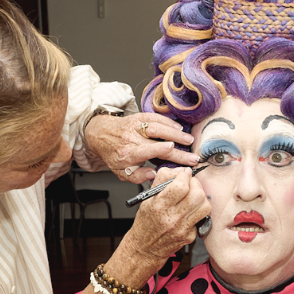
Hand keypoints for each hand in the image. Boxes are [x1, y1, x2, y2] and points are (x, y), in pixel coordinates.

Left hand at [85, 113, 199, 183]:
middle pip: (157, 141)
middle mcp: (132, 138)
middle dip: (177, 148)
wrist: (101, 134)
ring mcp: (136, 126)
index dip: (159, 149)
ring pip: (157, 127)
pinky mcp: (139, 117)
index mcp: (127, 153)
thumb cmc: (113, 154)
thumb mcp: (120, 172)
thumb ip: (137, 176)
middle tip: (192, 156)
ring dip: (175, 133)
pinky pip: (155, 118)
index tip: (172, 150)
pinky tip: (179, 128)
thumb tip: (153, 175)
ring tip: (189, 140)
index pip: (145, 150)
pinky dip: (168, 122)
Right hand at [113, 167, 210, 279]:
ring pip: (205, 206)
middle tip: (190, 184)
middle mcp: (172, 218)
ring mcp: (183, 228)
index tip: (184, 174)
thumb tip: (178, 170)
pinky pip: (201, 218)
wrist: (145, 248)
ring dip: (201, 198)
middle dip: (196, 185)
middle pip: (197, 195)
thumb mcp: (147, 199)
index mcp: (159, 206)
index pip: (181, 186)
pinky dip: (197, 212)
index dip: (185, 175)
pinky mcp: (190, 236)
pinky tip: (189, 212)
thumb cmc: (146, 223)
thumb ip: (162, 180)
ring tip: (192, 197)